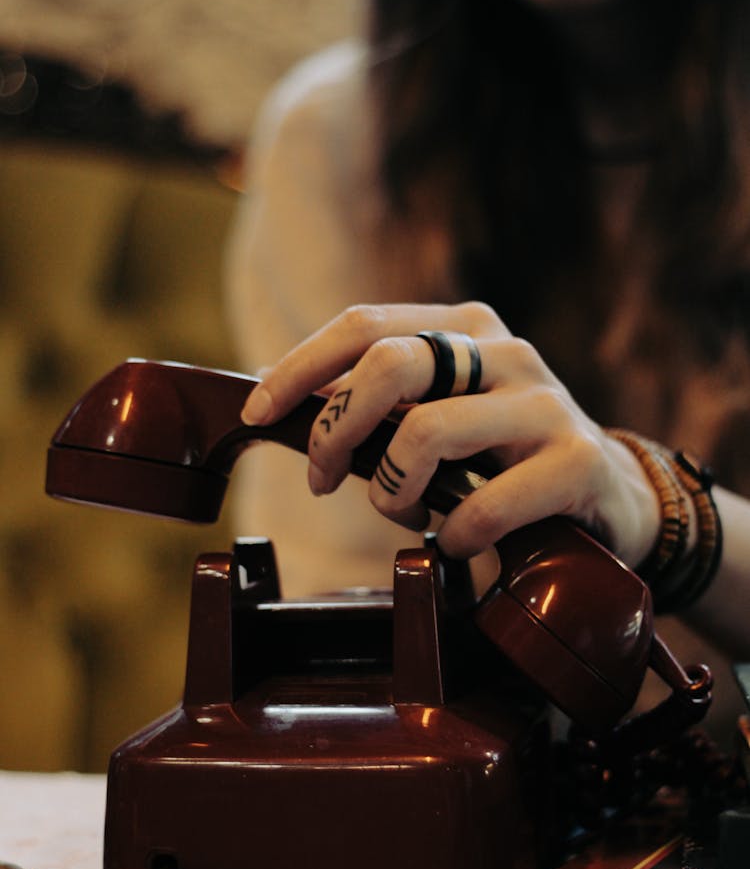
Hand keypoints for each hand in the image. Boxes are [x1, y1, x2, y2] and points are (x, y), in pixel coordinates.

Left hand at [241, 301, 660, 566]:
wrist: (610, 497)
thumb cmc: (505, 458)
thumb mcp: (442, 413)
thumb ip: (380, 402)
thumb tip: (280, 393)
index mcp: (465, 328)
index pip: (363, 325)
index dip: (299, 367)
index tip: (257, 412)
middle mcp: (505, 352)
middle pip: (388, 366)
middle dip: (334, 430)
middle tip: (322, 479)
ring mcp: (544, 404)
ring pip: (427, 434)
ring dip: (392, 492)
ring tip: (406, 514)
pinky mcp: (576, 462)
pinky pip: (481, 506)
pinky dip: (452, 536)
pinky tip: (458, 543)